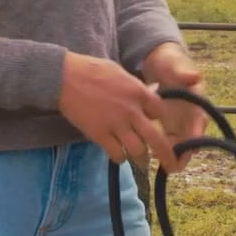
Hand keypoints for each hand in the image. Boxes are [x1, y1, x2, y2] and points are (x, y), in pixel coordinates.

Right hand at [59, 53, 177, 170]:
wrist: (65, 77)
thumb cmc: (91, 70)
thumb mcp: (120, 72)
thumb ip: (134, 87)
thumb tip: (146, 95)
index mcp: (138, 92)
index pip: (160, 113)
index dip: (158, 120)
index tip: (154, 123)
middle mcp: (131, 110)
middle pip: (156, 139)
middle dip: (165, 155)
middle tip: (171, 165)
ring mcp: (116, 124)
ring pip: (137, 151)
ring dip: (140, 157)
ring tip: (139, 160)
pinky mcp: (100, 135)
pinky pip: (117, 154)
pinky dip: (119, 157)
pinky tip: (118, 154)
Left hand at [140, 42, 207, 172]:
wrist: (159, 64)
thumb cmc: (170, 63)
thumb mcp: (174, 65)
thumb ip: (183, 72)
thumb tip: (196, 76)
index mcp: (197, 102)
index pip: (200, 122)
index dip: (196, 136)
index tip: (191, 147)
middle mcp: (191, 116)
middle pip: (191, 140)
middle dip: (183, 153)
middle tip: (172, 164)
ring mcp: (180, 123)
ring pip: (179, 145)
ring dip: (170, 155)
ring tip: (156, 160)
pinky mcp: (169, 127)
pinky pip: (167, 143)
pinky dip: (160, 150)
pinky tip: (147, 152)